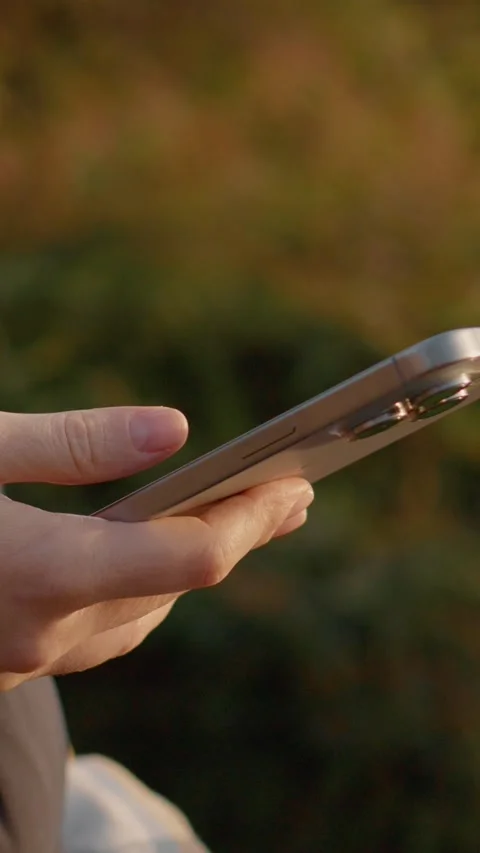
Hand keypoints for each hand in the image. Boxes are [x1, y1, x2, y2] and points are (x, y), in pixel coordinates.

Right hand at [0, 407, 313, 688]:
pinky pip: (98, 636)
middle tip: (289, 495)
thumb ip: (71, 444)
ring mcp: (21, 662)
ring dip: (190, 571)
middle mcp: (43, 634)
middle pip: (175, 588)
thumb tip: (174, 429)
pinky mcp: (6, 665)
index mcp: (41, 573)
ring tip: (232, 521)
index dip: (251, 521)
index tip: (295, 486)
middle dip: (237, 536)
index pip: (189, 558)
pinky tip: (145, 565)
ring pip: (139, 620)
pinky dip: (140, 594)